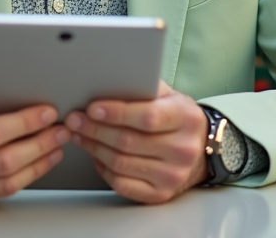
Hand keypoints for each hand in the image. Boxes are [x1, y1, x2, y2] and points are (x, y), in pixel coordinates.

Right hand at [0, 65, 69, 210]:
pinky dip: (27, 176)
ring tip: (57, 142)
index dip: (24, 123)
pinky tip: (40, 160)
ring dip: (40, 161)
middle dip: (40, 142)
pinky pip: (2, 192)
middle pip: (4, 160)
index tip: (46, 111)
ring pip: (7, 180)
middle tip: (61, 127)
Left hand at [65, 81, 207, 203]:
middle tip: (75, 119)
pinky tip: (96, 155)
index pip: (148, 117)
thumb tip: (106, 82)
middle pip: (129, 141)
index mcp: (186, 119)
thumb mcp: (169, 96)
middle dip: (95, 129)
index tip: (92, 108)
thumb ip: (143, 89)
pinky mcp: (160, 194)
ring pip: (121, 163)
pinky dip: (103, 169)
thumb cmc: (177, 118)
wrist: (200, 149)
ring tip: (79, 134)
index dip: (117, 113)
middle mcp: (183, 150)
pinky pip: (122, 184)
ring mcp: (173, 175)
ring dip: (94, 148)